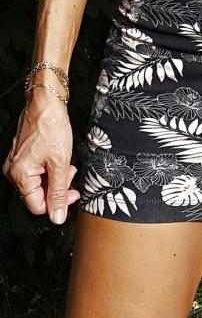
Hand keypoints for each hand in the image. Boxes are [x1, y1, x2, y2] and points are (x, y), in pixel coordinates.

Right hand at [2, 92, 79, 223]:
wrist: (46, 101)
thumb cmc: (50, 125)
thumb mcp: (60, 162)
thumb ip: (59, 192)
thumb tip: (57, 215)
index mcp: (20, 175)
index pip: (37, 206)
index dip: (57, 203)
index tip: (72, 195)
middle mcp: (14, 170)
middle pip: (38, 193)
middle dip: (58, 186)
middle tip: (70, 173)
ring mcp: (18, 161)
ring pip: (40, 181)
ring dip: (56, 176)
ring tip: (66, 163)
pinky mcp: (24, 154)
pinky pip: (38, 170)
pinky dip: (50, 167)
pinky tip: (59, 158)